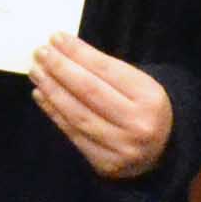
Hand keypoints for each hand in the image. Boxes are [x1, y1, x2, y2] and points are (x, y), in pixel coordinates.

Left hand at [32, 35, 172, 179]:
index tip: (56, 38)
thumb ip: (106, 71)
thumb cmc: (144, 108)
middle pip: (89, 91)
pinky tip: (42, 95)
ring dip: (52, 90)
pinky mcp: (105, 163)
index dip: (78, 53)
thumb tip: (63, 52)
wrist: (164, 150)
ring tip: (36, 72)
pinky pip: (73, 134)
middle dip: (60, 68)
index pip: (106, 70)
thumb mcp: (139, 84)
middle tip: (40, 52)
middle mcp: (138, 124)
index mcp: (150, 97)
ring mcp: (121, 147)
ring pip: (77, 114)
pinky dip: (54, 113)